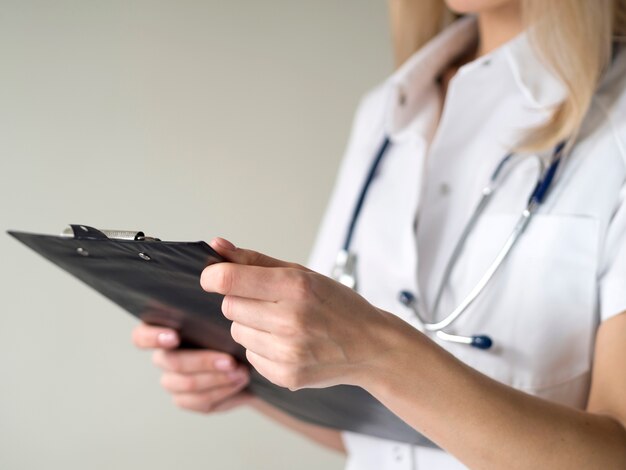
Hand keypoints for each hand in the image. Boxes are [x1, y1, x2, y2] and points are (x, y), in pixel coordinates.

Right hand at [132, 323, 253, 412]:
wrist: (250, 359)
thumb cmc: (233, 331)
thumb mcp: (225, 318)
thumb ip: (212, 314)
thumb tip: (215, 304)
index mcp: (164, 333)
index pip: (141, 336)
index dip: (152, 337)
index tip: (174, 337)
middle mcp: (164, 358)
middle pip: (173, 362)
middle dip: (204, 362)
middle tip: (230, 360)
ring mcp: (173, 382)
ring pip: (188, 384)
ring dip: (218, 378)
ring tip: (241, 371)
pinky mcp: (187, 401)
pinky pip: (200, 401)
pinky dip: (223, 391)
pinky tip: (239, 381)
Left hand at [201, 238, 399, 391]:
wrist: (371, 346)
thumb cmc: (337, 304)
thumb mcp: (302, 273)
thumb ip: (255, 260)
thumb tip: (217, 246)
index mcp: (296, 287)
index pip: (229, 280)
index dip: (213, 276)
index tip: (214, 277)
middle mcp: (291, 320)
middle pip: (229, 306)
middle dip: (242, 301)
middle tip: (268, 302)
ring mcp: (288, 352)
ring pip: (237, 332)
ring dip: (251, 326)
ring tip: (281, 324)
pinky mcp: (286, 376)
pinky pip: (250, 356)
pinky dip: (262, 348)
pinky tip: (287, 343)